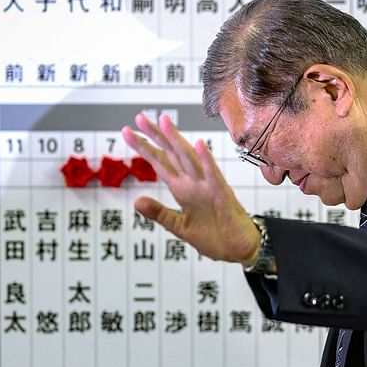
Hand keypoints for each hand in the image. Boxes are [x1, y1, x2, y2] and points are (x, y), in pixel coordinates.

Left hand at [121, 113, 259, 263]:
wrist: (239, 249)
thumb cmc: (214, 237)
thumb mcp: (180, 227)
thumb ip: (160, 213)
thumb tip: (136, 202)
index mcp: (182, 189)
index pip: (160, 163)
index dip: (144, 147)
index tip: (127, 132)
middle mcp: (194, 183)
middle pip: (172, 154)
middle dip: (156, 136)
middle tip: (140, 117)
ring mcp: (208, 186)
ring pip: (190, 159)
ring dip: (178, 140)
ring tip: (164, 123)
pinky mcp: (222, 195)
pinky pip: (213, 175)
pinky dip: (207, 160)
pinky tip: (199, 145)